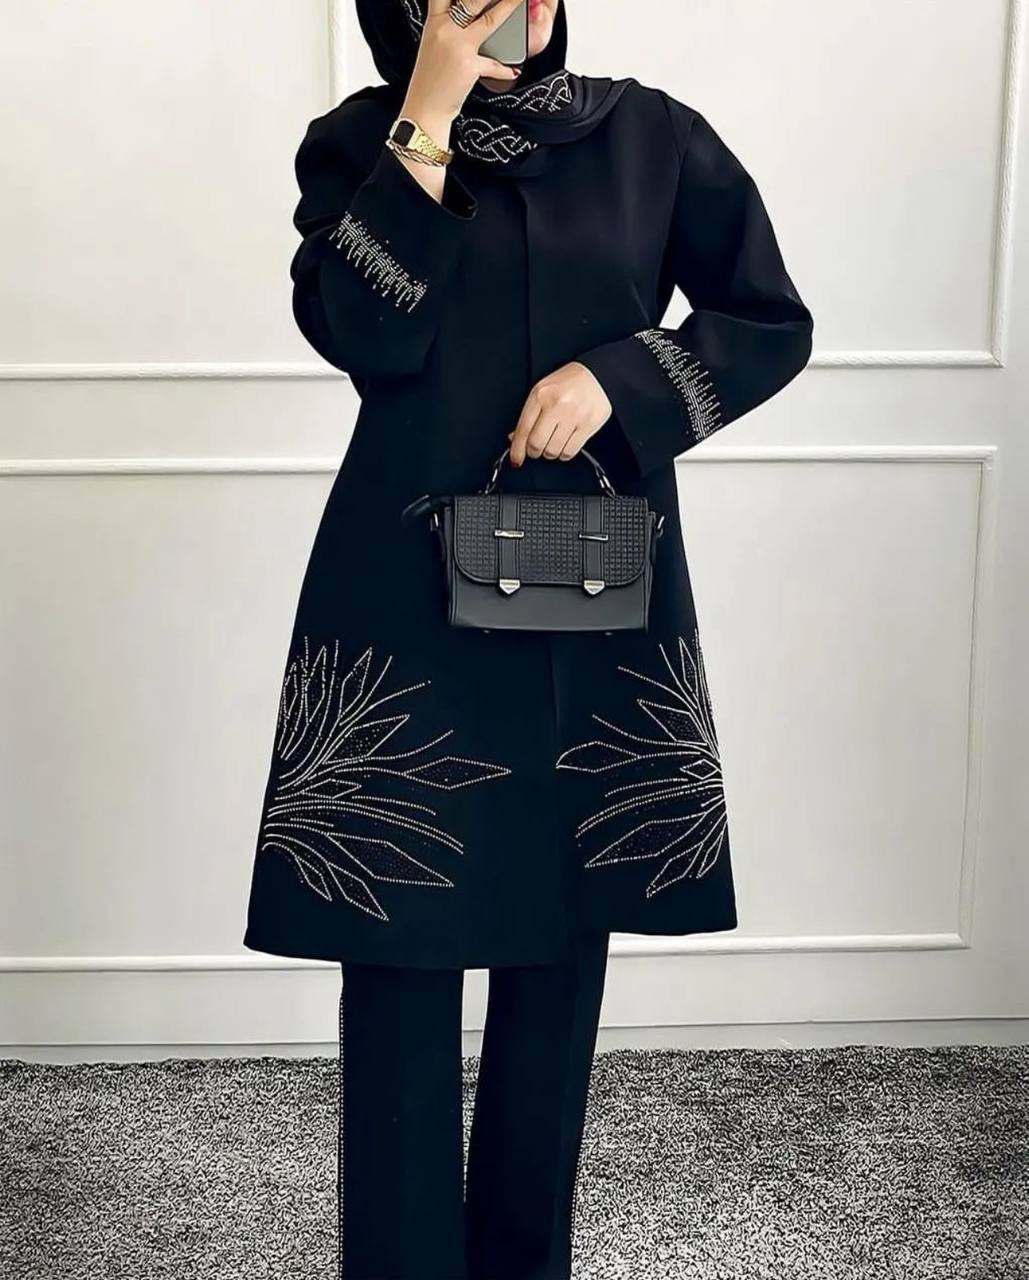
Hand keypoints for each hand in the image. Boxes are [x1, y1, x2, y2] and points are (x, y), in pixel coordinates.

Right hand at [403, 0, 525, 131]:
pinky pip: (494, 63)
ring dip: (509, 7)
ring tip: (522, 2)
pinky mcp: (469, 66)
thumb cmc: (431, 80)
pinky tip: (514, 69)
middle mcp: (445, 29)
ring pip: (489, 20)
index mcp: (435, 22)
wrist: (424, 109)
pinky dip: (505, 68)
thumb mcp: (435, 47)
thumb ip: (450, 28)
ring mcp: (457, 46)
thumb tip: (475, 20)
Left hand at [507, 362, 612, 465]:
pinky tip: (564, 444)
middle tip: (536, 449)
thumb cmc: (568, 382)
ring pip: (553, 450)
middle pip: (536, 444)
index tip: (516, 459)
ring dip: (550, 453)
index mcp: (541, 394)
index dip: (517, 450)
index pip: (523, 429)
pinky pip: (570, 451)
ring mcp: (574, 415)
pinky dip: (564, 453)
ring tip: (553, 442)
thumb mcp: (543, 392)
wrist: (597, 375)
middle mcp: (557, 404)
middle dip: (533, 452)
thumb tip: (515, 438)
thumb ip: (529, 415)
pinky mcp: (589, 425)